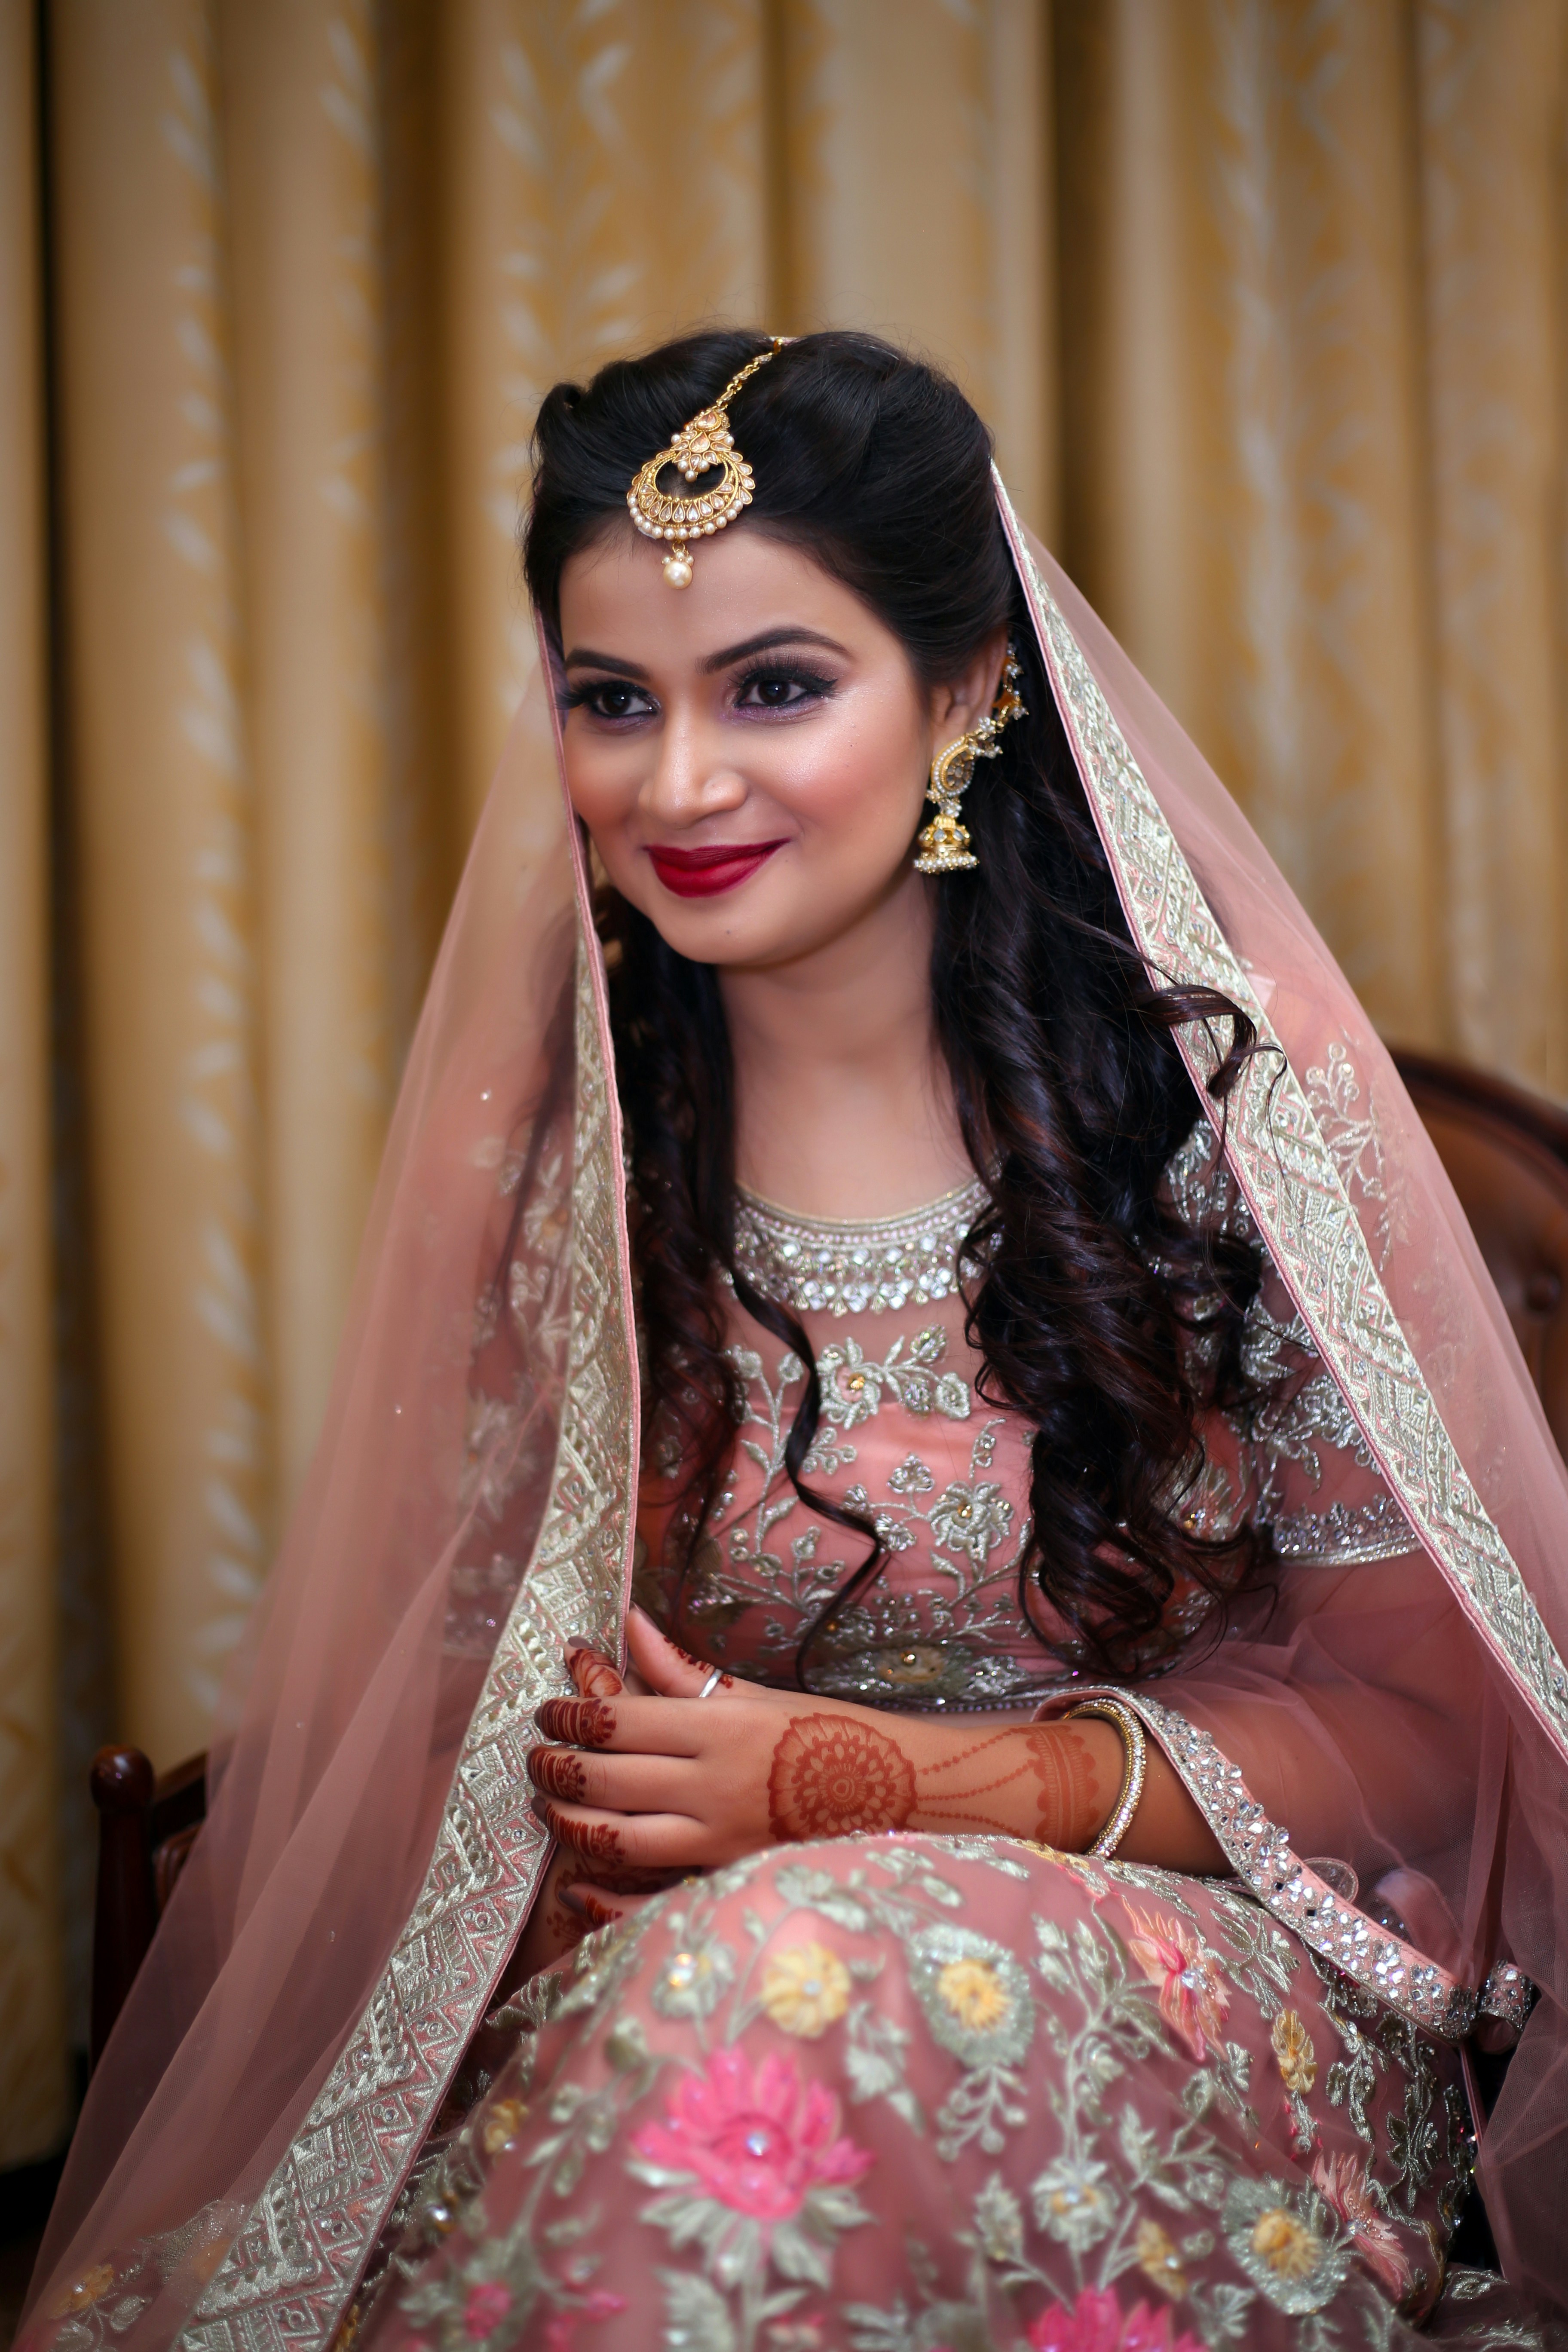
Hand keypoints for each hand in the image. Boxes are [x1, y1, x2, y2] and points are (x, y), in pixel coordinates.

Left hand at [525, 1607, 1119, 1885]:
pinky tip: (575, 1887)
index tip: (548, 1708)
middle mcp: (714, 1786)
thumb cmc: (827, 1733)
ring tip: (546, 1802)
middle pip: (605, 1779)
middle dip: (554, 1765)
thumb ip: (685, 1669)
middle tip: (534, 1752)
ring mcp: (718, 1840)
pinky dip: (602, 1897)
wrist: (898, 1794)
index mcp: (721, 1728)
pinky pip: (647, 1895)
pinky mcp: (725, 1879)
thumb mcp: (756, 1694)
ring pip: (614, 1838)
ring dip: (566, 1819)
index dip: (570, 1715)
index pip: (619, 1721)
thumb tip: (629, 1623)